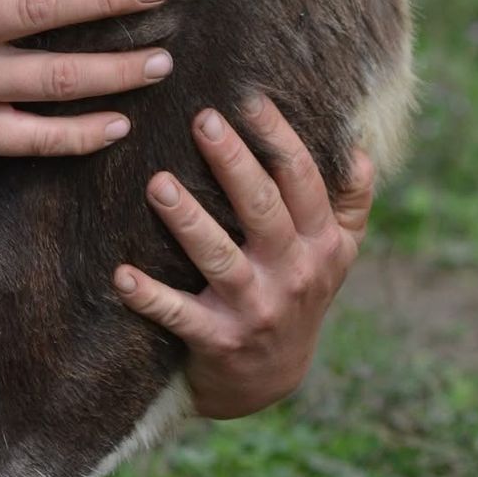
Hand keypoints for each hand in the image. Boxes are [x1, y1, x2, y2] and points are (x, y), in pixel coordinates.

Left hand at [113, 94, 373, 418]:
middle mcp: (294, 273)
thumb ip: (351, 201)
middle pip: (263, 209)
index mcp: (323, 243)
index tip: (249, 98)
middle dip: (232, 162)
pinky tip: (121, 274)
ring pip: (220, 258)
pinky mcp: (219, 341)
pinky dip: (149, 297)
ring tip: (157, 185)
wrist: (270, 378)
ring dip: (188, 221)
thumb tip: (356, 145)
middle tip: (201, 119)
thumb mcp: (336, 252)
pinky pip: (179, 315)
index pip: (303, 180)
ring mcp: (256, 309)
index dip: (279, 138)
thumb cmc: (297, 291)